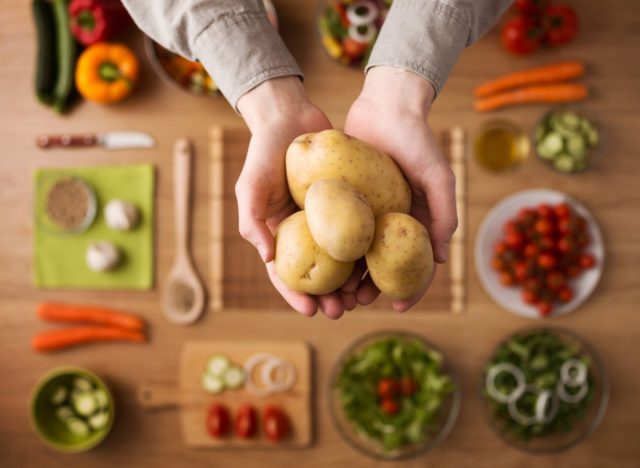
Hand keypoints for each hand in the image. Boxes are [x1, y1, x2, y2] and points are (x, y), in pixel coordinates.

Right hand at [236, 77, 357, 318]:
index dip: (295, 294)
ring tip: (361, 298)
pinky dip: (365, 251)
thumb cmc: (265, 151)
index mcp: (278, 233)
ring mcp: (326, 219)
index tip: (311, 311)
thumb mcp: (250, 185)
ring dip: (349, 282)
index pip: (284, 273)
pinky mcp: (347, 203)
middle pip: (315, 273)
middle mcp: (303, 231)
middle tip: (341, 311)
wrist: (291, 115)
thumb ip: (251, 221)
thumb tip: (268, 259)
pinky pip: (357, 231)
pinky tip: (377, 265)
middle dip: (326, 297)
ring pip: (340, 259)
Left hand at [344, 66, 457, 311]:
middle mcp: (392, 221)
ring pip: (357, 253)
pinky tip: (319, 263)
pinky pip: (338, 229)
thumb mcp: (438, 176)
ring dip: (347, 275)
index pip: (416, 264)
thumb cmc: (417, 139)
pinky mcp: (346, 200)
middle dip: (370, 288)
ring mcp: (369, 212)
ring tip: (335, 291)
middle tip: (355, 302)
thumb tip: (441, 258)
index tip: (398, 307)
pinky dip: (331, 249)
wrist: (385, 105)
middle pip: (381, 265)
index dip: (411, 288)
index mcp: (417, 221)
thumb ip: (444, 213)